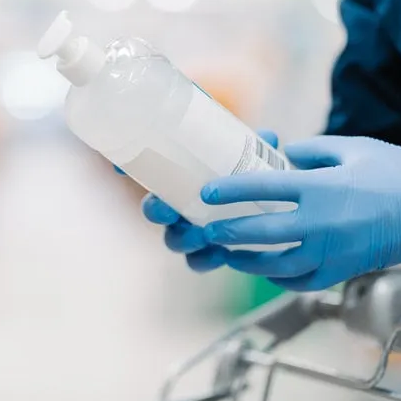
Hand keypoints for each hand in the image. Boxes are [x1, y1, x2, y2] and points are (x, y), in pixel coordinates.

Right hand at [123, 130, 280, 272]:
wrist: (267, 201)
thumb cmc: (243, 169)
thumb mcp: (245, 152)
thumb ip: (253, 144)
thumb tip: (272, 137)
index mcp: (178, 178)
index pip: (149, 173)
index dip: (132, 170)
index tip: (128, 170)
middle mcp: (178, 207)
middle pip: (155, 213)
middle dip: (158, 211)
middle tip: (169, 209)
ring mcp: (190, 232)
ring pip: (176, 241)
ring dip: (184, 238)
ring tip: (201, 235)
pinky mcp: (207, 252)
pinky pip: (199, 262)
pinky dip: (206, 260)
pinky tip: (221, 255)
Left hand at [201, 136, 400, 290]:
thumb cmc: (395, 169)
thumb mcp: (350, 147)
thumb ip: (309, 152)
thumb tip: (281, 156)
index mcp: (320, 188)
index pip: (262, 188)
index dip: (230, 190)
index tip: (207, 193)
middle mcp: (321, 223)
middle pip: (261, 232)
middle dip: (228, 232)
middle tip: (207, 231)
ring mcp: (332, 251)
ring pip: (277, 265)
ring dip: (248, 262)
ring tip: (229, 256)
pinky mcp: (344, 270)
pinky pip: (303, 282)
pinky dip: (281, 279)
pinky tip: (269, 272)